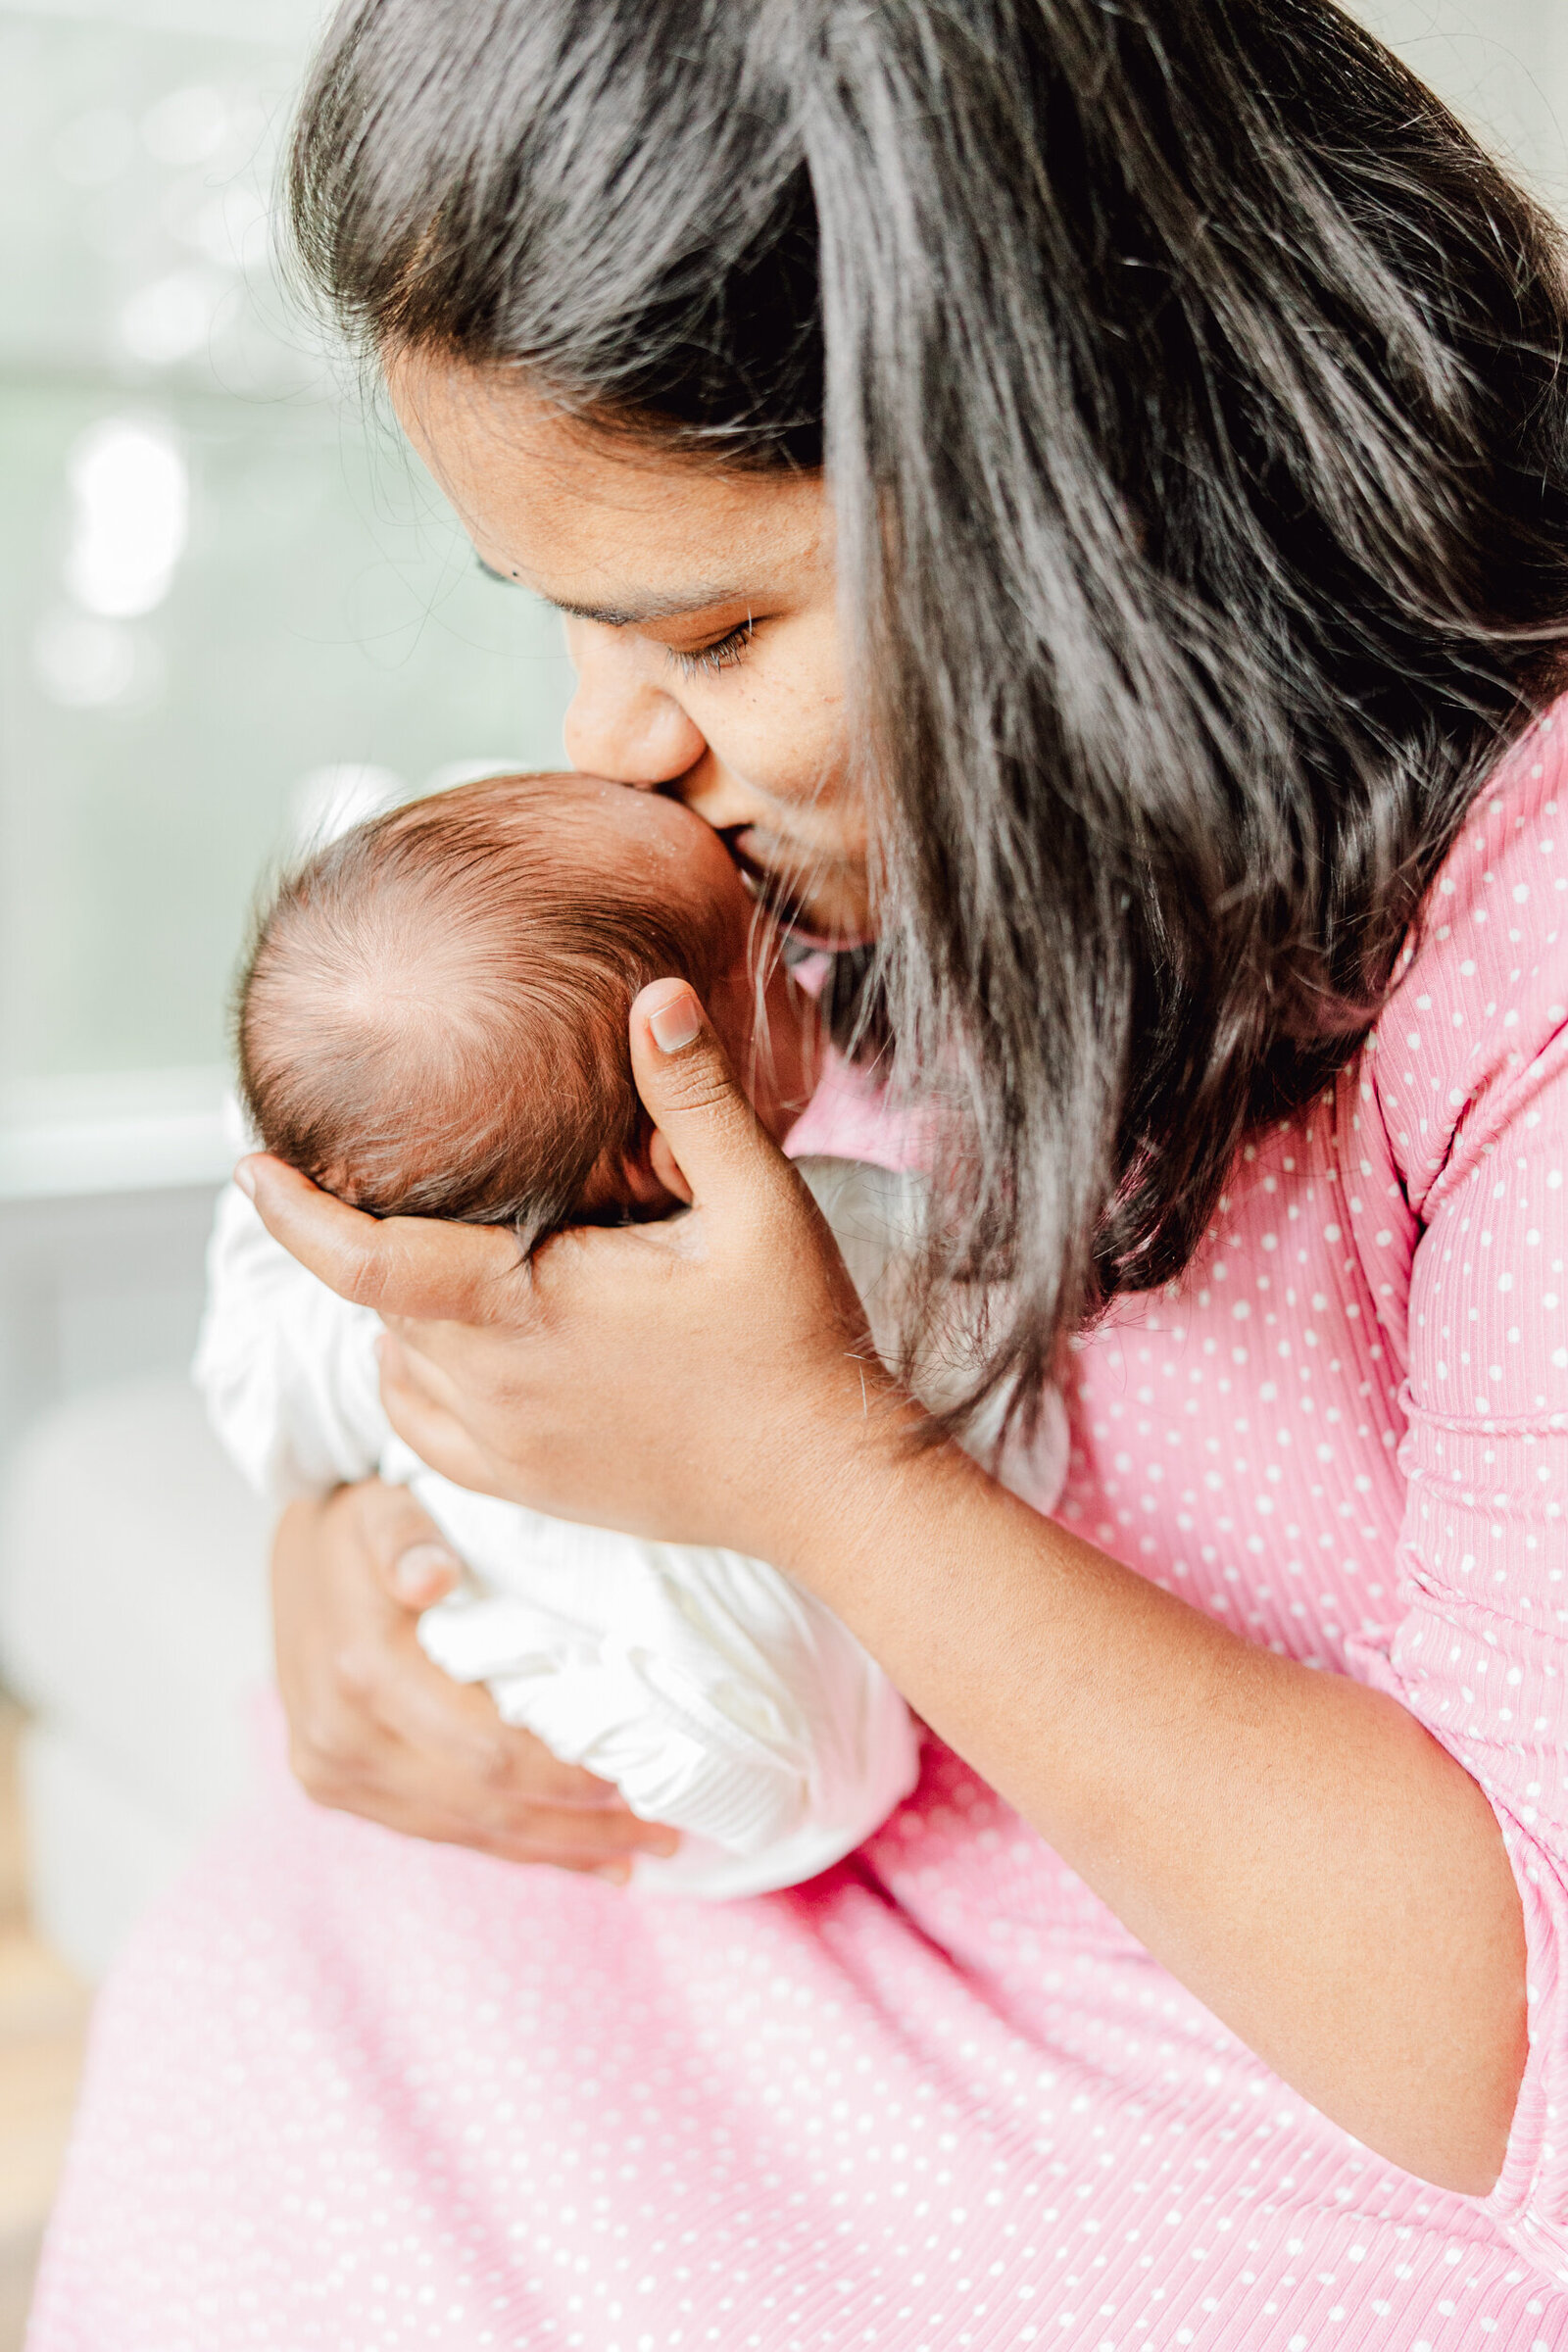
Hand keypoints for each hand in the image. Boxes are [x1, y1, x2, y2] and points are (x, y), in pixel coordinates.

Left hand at [242, 982, 916, 1568]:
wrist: (829, 1485)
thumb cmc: (798, 1341)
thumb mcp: (762, 1205)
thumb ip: (699, 1098)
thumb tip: (653, 994)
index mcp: (534, 1307)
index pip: (368, 1261)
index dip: (296, 1214)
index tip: (250, 1166)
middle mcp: (499, 1384)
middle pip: (379, 1301)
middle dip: (360, 1237)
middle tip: (368, 1173)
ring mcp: (508, 1445)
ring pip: (394, 1362)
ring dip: (393, 1304)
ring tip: (419, 1243)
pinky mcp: (528, 1485)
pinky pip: (423, 1427)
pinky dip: (410, 1374)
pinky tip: (444, 1340)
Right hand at [271, 1476, 679, 1875]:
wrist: (298, 1554)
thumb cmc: (362, 1524)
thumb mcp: (385, 1508)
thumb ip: (408, 1537)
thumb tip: (429, 1575)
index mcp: (360, 1672)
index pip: (484, 1750)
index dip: (563, 1776)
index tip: (636, 1777)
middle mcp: (337, 1737)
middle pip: (481, 1806)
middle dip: (577, 1827)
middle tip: (665, 1831)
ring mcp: (332, 1772)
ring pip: (464, 1831)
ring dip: (555, 1849)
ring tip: (636, 1853)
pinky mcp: (335, 1788)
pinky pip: (437, 1830)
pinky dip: (511, 1846)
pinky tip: (576, 1857)